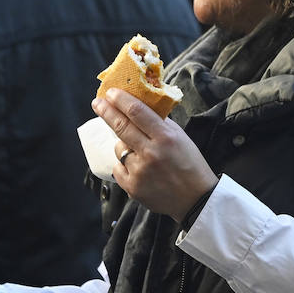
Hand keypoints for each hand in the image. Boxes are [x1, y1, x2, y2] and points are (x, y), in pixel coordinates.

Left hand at [94, 89, 217, 219]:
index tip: (110, 92)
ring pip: (118, 148)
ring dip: (123, 145)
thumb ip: (161, 123)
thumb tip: (140, 105)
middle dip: (106, 112)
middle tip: (97, 103)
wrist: (196, 199)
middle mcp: (151, 153)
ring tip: (138, 152)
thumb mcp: (181, 137)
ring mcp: (139, 171)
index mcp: (165, 137)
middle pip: (121, 126)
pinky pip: (118, 168)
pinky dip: (124, 165)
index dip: (120, 100)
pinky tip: (139, 169)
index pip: (137, 112)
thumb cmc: (190, 164)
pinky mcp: (132, 187)